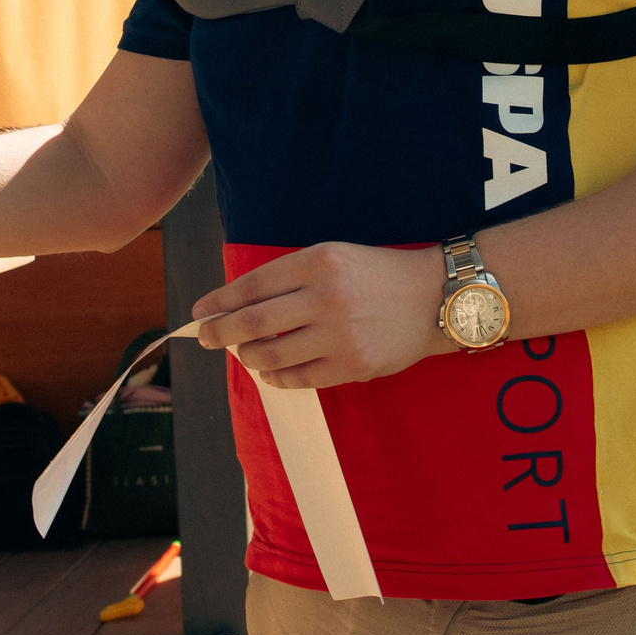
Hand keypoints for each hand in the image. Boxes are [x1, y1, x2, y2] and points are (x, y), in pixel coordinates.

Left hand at [191, 241, 451, 388]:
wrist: (434, 297)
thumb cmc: (378, 274)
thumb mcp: (335, 256)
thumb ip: (291, 276)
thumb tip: (240, 303)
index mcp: (319, 262)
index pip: (254, 285)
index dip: (220, 300)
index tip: (201, 311)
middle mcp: (326, 297)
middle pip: (254, 322)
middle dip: (220, 332)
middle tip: (205, 338)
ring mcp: (340, 335)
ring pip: (271, 354)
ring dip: (248, 357)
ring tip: (244, 354)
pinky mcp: (353, 365)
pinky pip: (299, 378)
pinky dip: (276, 377)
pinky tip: (270, 372)